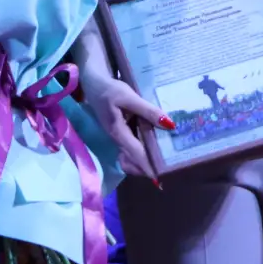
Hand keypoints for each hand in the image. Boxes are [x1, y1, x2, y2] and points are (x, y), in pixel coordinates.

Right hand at [79, 61, 171, 182]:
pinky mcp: (120, 134)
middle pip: (133, 161)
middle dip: (148, 169)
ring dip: (146, 163)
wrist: (93, 84)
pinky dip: (142, 153)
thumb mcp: (129, 97)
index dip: (147, 167)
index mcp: (118, 132)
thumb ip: (148, 111)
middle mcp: (118, 139)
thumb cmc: (110, 90)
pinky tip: (155, 148)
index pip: (135, 154)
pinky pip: (132, 148)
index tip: (159, 179)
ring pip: (132, 157)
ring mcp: (118, 138)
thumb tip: (169, 125)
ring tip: (164, 163)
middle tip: (167, 172)